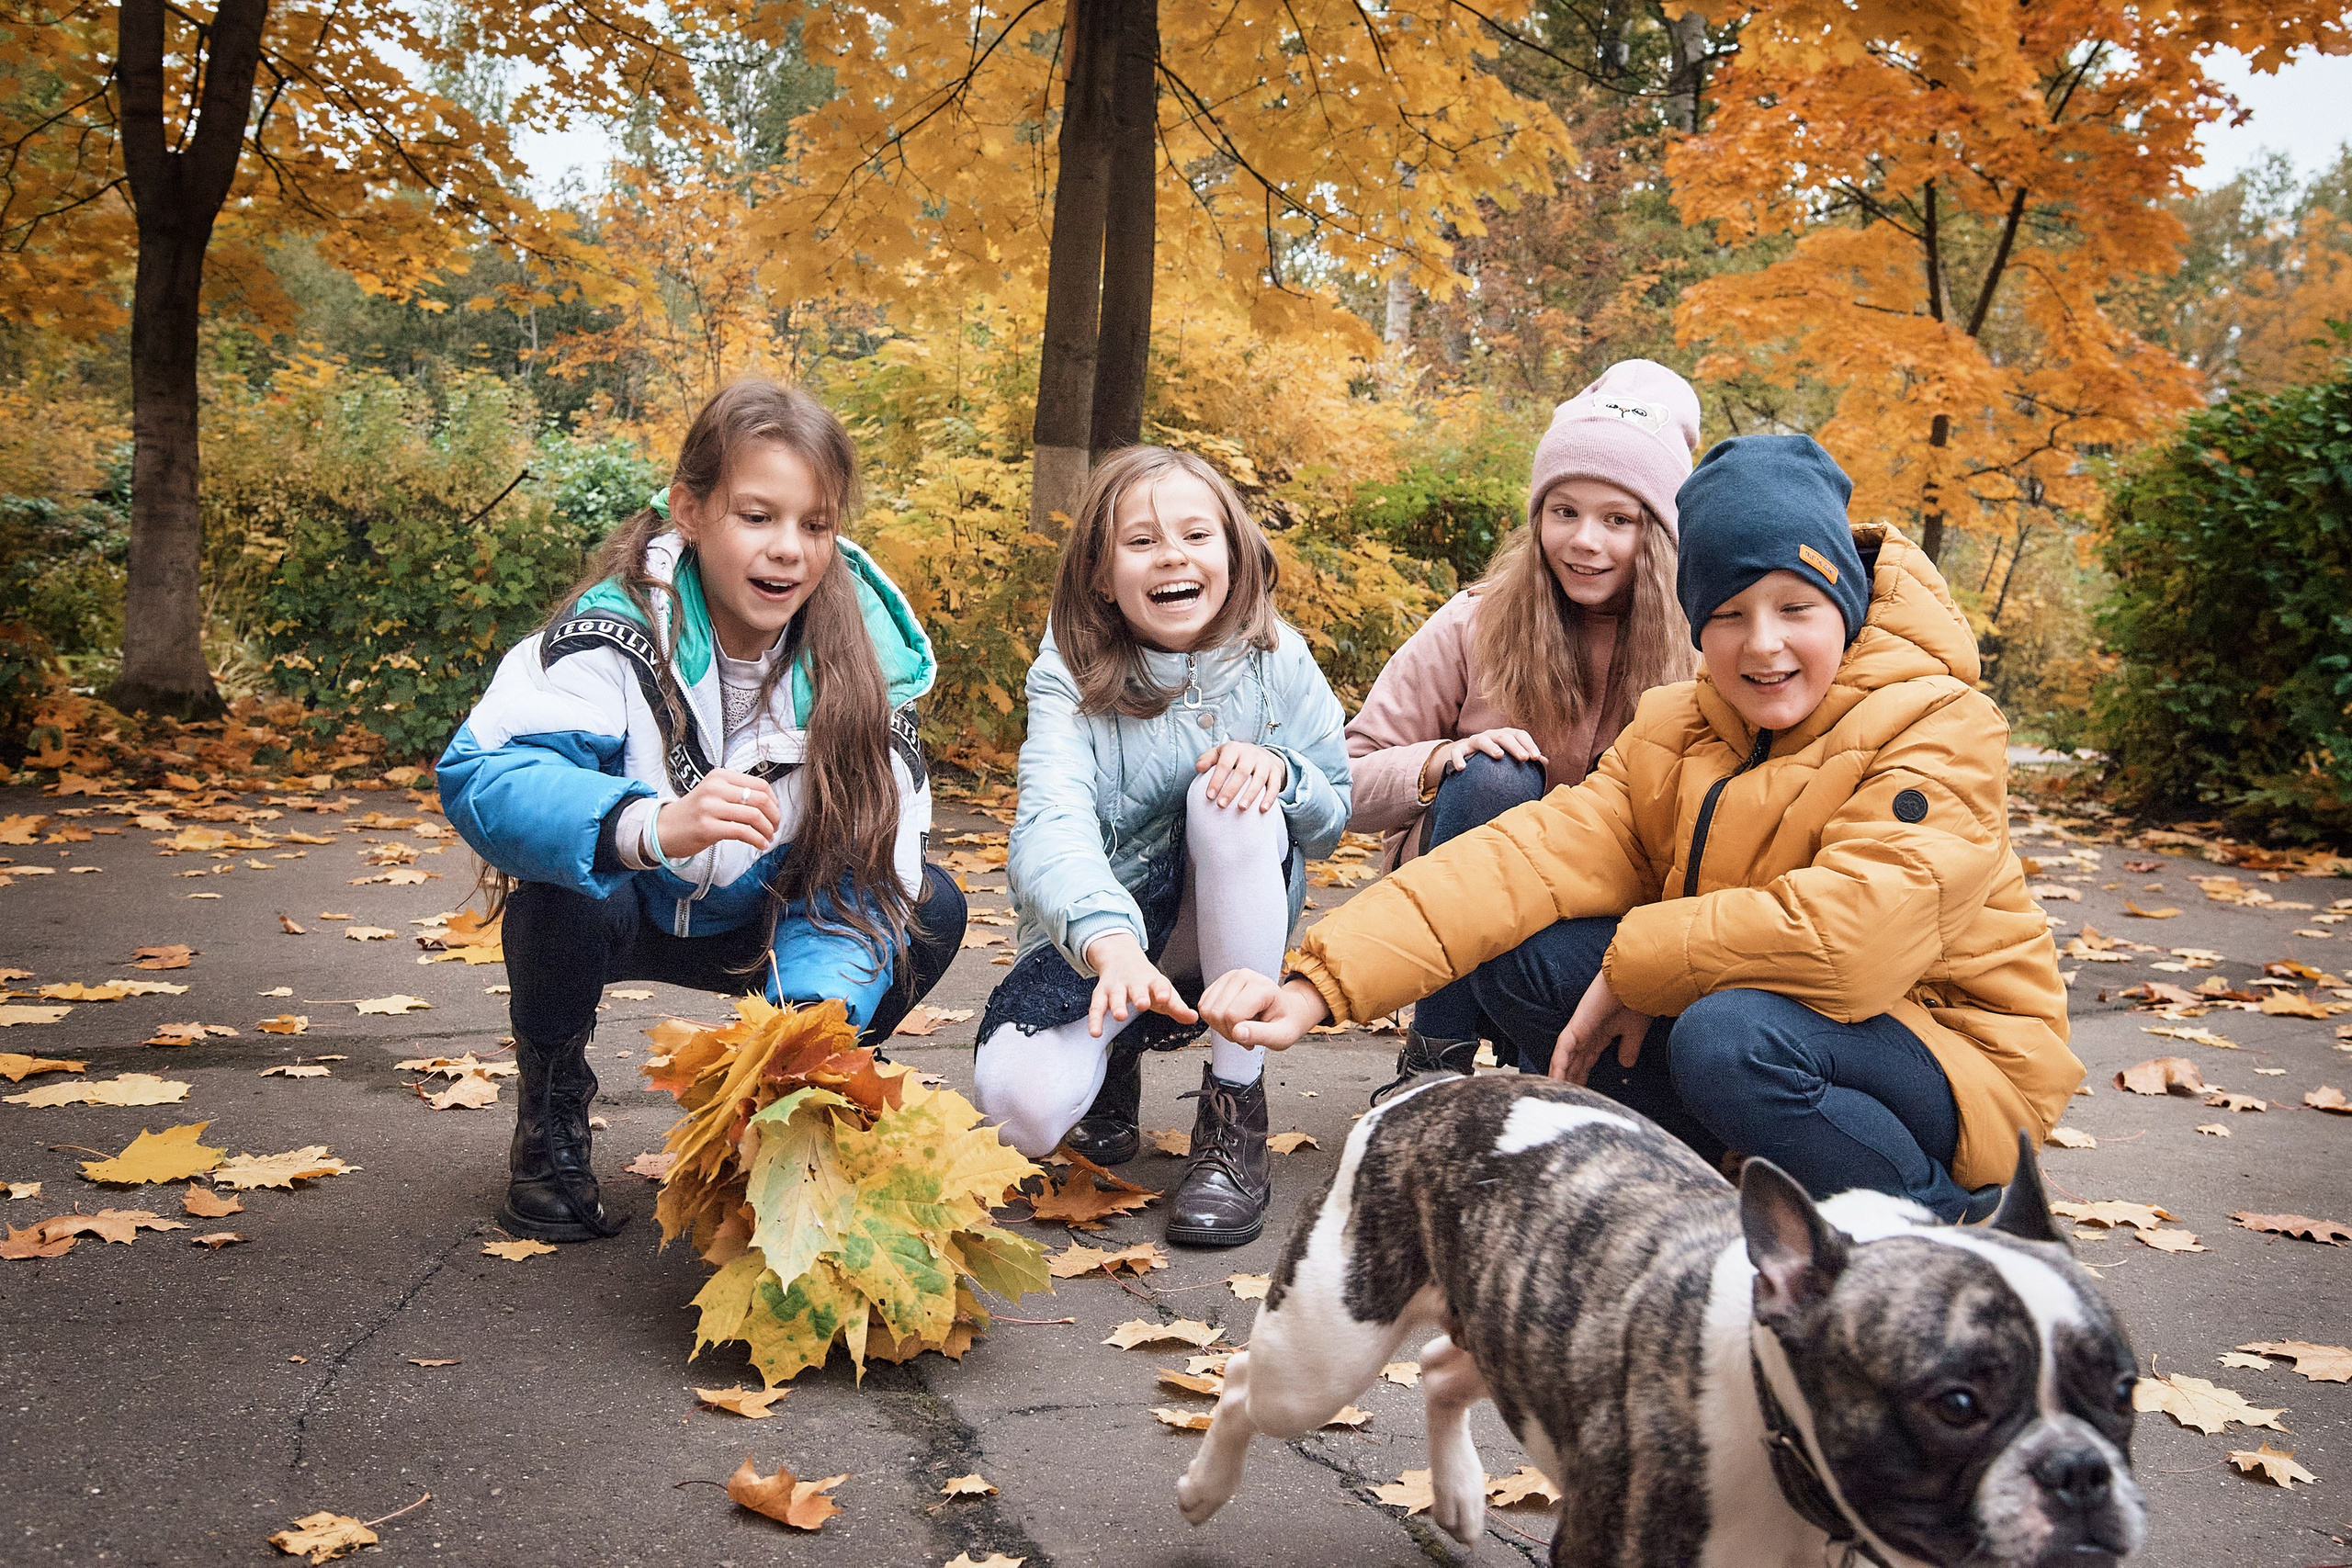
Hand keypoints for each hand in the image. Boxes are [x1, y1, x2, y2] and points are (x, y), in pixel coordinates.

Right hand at [655, 767, 782, 858]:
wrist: (663, 828)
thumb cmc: (693, 813)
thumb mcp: (713, 792)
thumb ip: (737, 793)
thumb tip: (769, 804)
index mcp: (719, 776)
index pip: (760, 785)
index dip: (774, 801)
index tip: (775, 813)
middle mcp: (715, 788)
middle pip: (760, 799)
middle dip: (774, 816)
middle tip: (775, 827)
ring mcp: (710, 807)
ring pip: (754, 816)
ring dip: (767, 830)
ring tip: (768, 838)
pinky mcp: (708, 827)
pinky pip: (743, 832)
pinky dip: (757, 840)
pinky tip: (760, 844)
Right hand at [1084, 932, 1199, 1038]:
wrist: (1121, 958)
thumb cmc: (1146, 981)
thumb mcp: (1163, 990)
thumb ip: (1177, 1007)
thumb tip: (1194, 1018)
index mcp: (1152, 981)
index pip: (1159, 984)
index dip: (1162, 991)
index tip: (1165, 997)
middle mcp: (1134, 982)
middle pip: (1136, 988)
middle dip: (1139, 995)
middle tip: (1143, 1004)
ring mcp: (1116, 987)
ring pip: (1115, 996)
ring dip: (1117, 1005)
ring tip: (1120, 1016)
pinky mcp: (1101, 994)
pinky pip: (1096, 1007)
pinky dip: (1095, 1020)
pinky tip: (1095, 1032)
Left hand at [1195, 740, 1288, 811]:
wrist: (1260, 753)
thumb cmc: (1233, 758)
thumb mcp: (1219, 754)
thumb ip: (1207, 760)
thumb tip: (1199, 768)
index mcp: (1234, 749)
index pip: (1224, 764)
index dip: (1217, 780)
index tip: (1209, 796)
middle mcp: (1251, 754)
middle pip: (1242, 772)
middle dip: (1231, 790)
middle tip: (1221, 805)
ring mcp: (1265, 763)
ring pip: (1259, 779)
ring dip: (1250, 795)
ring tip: (1241, 808)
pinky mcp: (1275, 771)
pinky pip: (1275, 785)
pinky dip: (1269, 798)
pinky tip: (1262, 810)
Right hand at [1198, 969, 1329, 1050]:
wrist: (1286, 1011)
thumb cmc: (1285, 1021)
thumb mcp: (1281, 1036)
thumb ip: (1261, 1035)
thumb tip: (1237, 1033)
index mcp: (1261, 987)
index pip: (1232, 1015)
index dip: (1238, 1034)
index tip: (1252, 1038)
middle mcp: (1243, 976)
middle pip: (1217, 1013)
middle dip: (1228, 1031)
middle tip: (1246, 1033)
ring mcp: (1229, 977)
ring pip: (1207, 1010)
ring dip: (1220, 1026)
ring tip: (1240, 1026)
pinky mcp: (1219, 983)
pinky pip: (1203, 1006)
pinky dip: (1214, 1020)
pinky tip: (1231, 1020)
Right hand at [1422, 728, 1547, 793]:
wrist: (1466, 754)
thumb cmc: (1493, 757)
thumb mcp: (1509, 755)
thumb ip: (1524, 757)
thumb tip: (1545, 762)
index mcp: (1505, 736)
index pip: (1519, 735)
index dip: (1529, 744)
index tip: (1536, 758)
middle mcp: (1491, 735)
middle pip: (1504, 736)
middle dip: (1515, 746)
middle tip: (1524, 758)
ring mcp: (1475, 741)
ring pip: (1482, 740)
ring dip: (1491, 747)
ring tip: (1499, 756)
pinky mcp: (1459, 749)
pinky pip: (1457, 752)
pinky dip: (1459, 759)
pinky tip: (1462, 768)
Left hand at [1548, 970, 1653, 1084]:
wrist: (1636, 983)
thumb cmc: (1637, 1001)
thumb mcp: (1634, 1032)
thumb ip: (1628, 1048)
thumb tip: (1625, 1064)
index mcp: (1600, 1034)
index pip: (1586, 1060)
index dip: (1582, 1076)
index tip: (1582, 1093)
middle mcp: (1586, 1033)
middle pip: (1573, 1062)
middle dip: (1570, 1080)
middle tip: (1564, 1098)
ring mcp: (1579, 1029)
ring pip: (1564, 1058)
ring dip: (1560, 1076)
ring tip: (1555, 1094)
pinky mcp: (1577, 1026)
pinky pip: (1563, 1049)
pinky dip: (1559, 1064)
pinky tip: (1555, 1079)